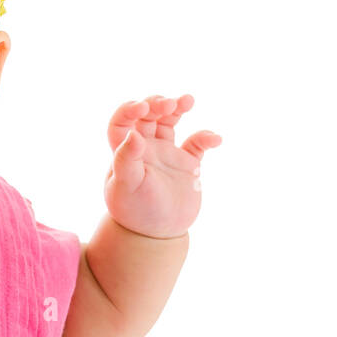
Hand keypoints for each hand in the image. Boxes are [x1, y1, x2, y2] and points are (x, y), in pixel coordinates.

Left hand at [103, 94, 220, 238]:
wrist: (158, 236)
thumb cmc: (135, 212)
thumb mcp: (126, 186)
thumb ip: (126, 159)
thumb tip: (133, 134)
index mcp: (124, 152)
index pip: (122, 121)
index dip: (129, 109)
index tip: (142, 107)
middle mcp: (144, 149)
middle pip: (148, 115)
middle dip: (157, 104)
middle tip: (170, 105)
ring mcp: (166, 156)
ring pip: (170, 122)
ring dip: (178, 108)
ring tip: (188, 100)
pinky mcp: (187, 166)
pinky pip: (196, 144)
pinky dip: (206, 137)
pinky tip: (214, 139)